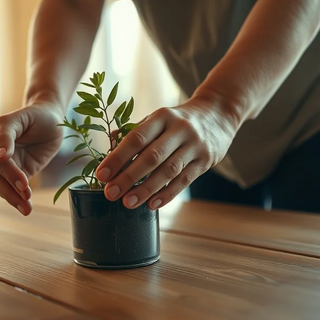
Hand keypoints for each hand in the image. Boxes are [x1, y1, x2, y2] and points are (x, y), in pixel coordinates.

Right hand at [0, 102, 64, 215]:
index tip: (21, 181)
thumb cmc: (39, 115)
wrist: (49, 119)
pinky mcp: (13, 173)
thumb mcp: (26, 118)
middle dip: (10, 187)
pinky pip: (10, 189)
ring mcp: (3, 162)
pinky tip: (26, 207)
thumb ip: (8, 136)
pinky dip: (17, 199)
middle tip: (27, 195)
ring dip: (12, 198)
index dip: (8, 169)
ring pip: (0, 184)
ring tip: (27, 209)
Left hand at [96, 95, 239, 210]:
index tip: (102, 175)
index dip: (117, 157)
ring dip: (146, 189)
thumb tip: (110, 142)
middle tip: (111, 194)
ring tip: (128, 203)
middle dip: (128, 177)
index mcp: (162, 116)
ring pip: (168, 171)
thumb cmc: (178, 120)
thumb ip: (136, 130)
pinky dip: (168, 194)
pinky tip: (152, 204)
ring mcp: (195, 145)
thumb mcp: (159, 118)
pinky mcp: (206, 160)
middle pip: (151, 157)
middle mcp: (179, 129)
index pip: (136, 138)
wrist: (218, 114)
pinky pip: (185, 180)